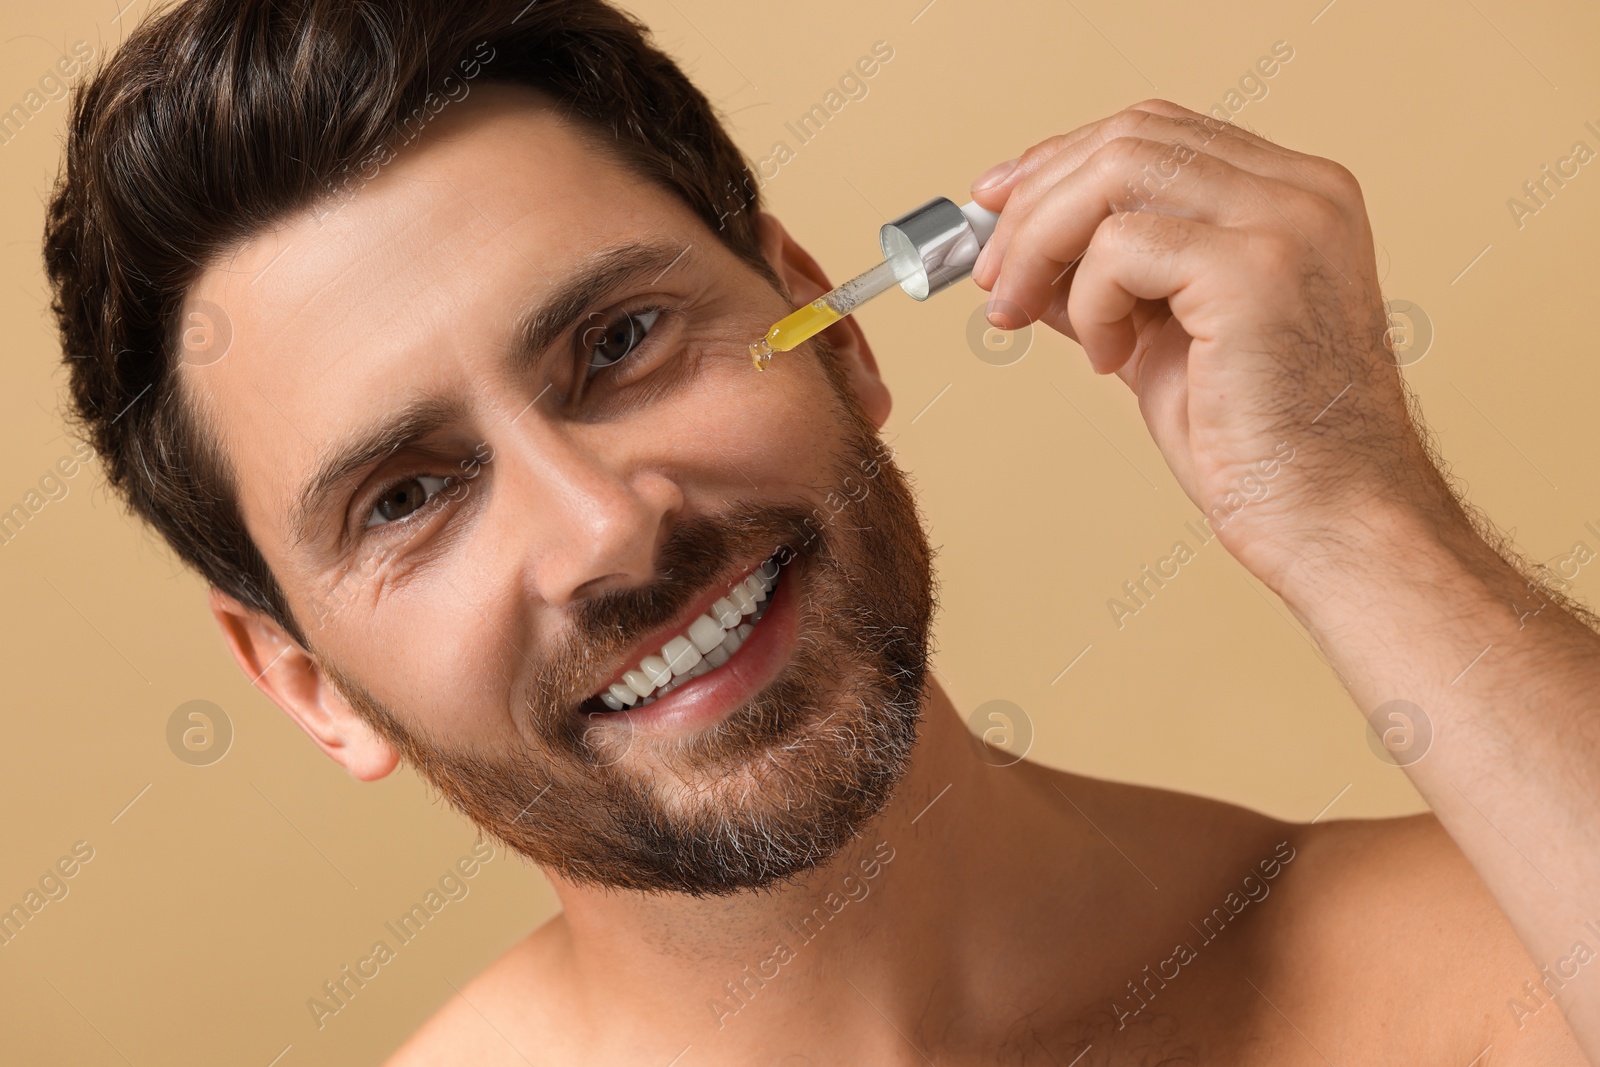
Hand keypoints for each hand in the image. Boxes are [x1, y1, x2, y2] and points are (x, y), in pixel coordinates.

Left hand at [969, 99, 1458, 596]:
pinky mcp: (1255, 269)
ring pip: (1116, 171)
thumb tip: (1021, 255)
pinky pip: (1121, 246)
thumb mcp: (1161, 341)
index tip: (998, 205)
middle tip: (992, 274)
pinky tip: (1108, 360)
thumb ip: (1106, 285)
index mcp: (1295, 196)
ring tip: (1027, 313)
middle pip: (1130, 136)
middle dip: (1035, 200)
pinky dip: (1088, 303)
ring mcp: (1286, 221)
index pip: (1156, 133)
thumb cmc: (1262, 447)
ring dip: (1043, 242)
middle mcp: (1303, 191)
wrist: (1329, 520)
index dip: (1062, 160)